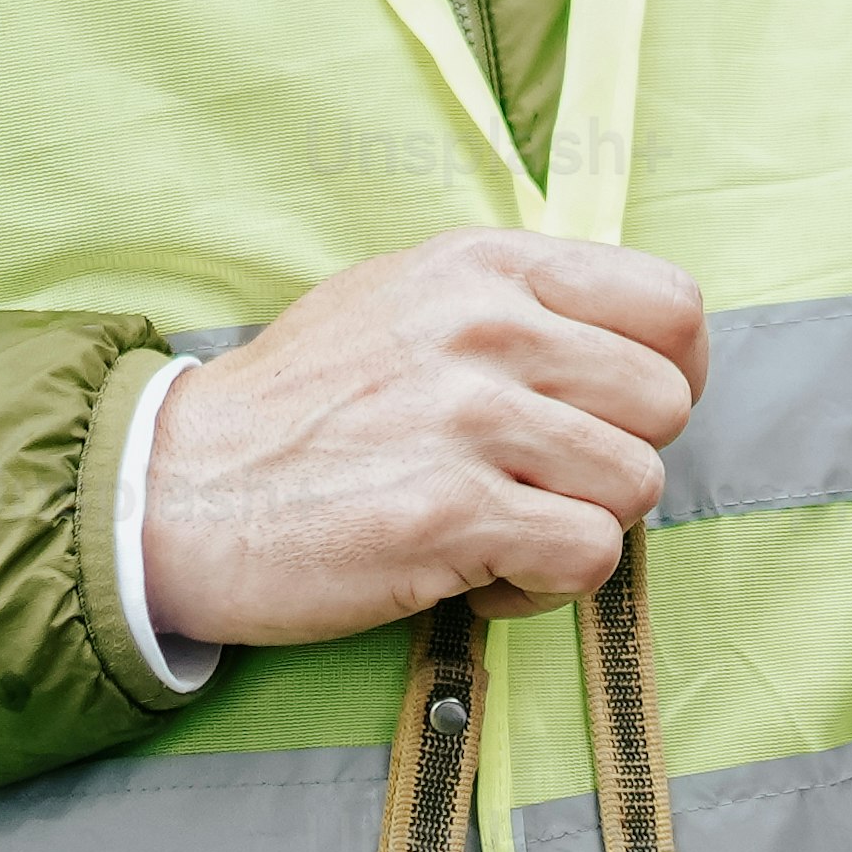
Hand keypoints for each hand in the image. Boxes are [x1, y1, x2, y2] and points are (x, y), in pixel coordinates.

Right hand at [142, 229, 707, 652]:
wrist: (177, 489)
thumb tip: (620, 333)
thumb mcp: (402, 296)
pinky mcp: (451, 513)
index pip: (672, 303)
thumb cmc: (299, 405)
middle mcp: (487, 327)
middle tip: (546, 483)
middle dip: (620, 459)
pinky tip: (481, 574)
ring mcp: (470, 418)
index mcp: (486, 265)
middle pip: (666, 402)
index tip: (622, 415)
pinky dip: (546, 587)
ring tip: (504, 529)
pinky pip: (588, 558)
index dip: (674, 371)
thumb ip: (511, 301)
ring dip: (582, 526)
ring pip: (637, 484)